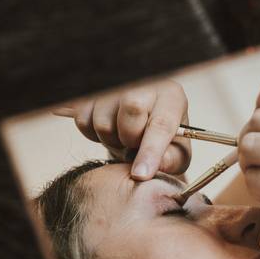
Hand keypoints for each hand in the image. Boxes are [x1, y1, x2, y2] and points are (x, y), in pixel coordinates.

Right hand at [53, 79, 191, 179]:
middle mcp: (144, 83)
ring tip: (123, 137)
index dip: (150, 152)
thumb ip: (171, 160)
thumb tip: (154, 166)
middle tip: (135, 145)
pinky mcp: (91, 92)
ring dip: (111, 141)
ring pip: (103, 122)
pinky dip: (94, 135)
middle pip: (131, 111)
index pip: (161, 123)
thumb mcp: (175, 152)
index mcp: (171, 96)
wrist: (140, 120)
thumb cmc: (163, 137)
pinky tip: (110, 131)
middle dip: (129, 139)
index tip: (141, 175)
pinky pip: (84, 122)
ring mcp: (115, 84)